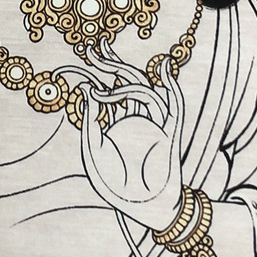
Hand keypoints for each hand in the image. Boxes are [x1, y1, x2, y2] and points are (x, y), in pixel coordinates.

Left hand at [78, 39, 183, 230]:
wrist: (142, 208)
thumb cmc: (116, 184)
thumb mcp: (93, 152)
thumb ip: (90, 121)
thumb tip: (86, 88)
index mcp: (119, 120)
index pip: (109, 88)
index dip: (97, 71)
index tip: (83, 55)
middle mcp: (136, 117)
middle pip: (125, 81)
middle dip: (110, 63)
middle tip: (92, 47)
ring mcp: (154, 122)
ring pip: (143, 89)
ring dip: (125, 78)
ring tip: (106, 73)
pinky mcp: (170, 131)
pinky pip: (173, 105)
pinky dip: (170, 85)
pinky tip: (162, 67)